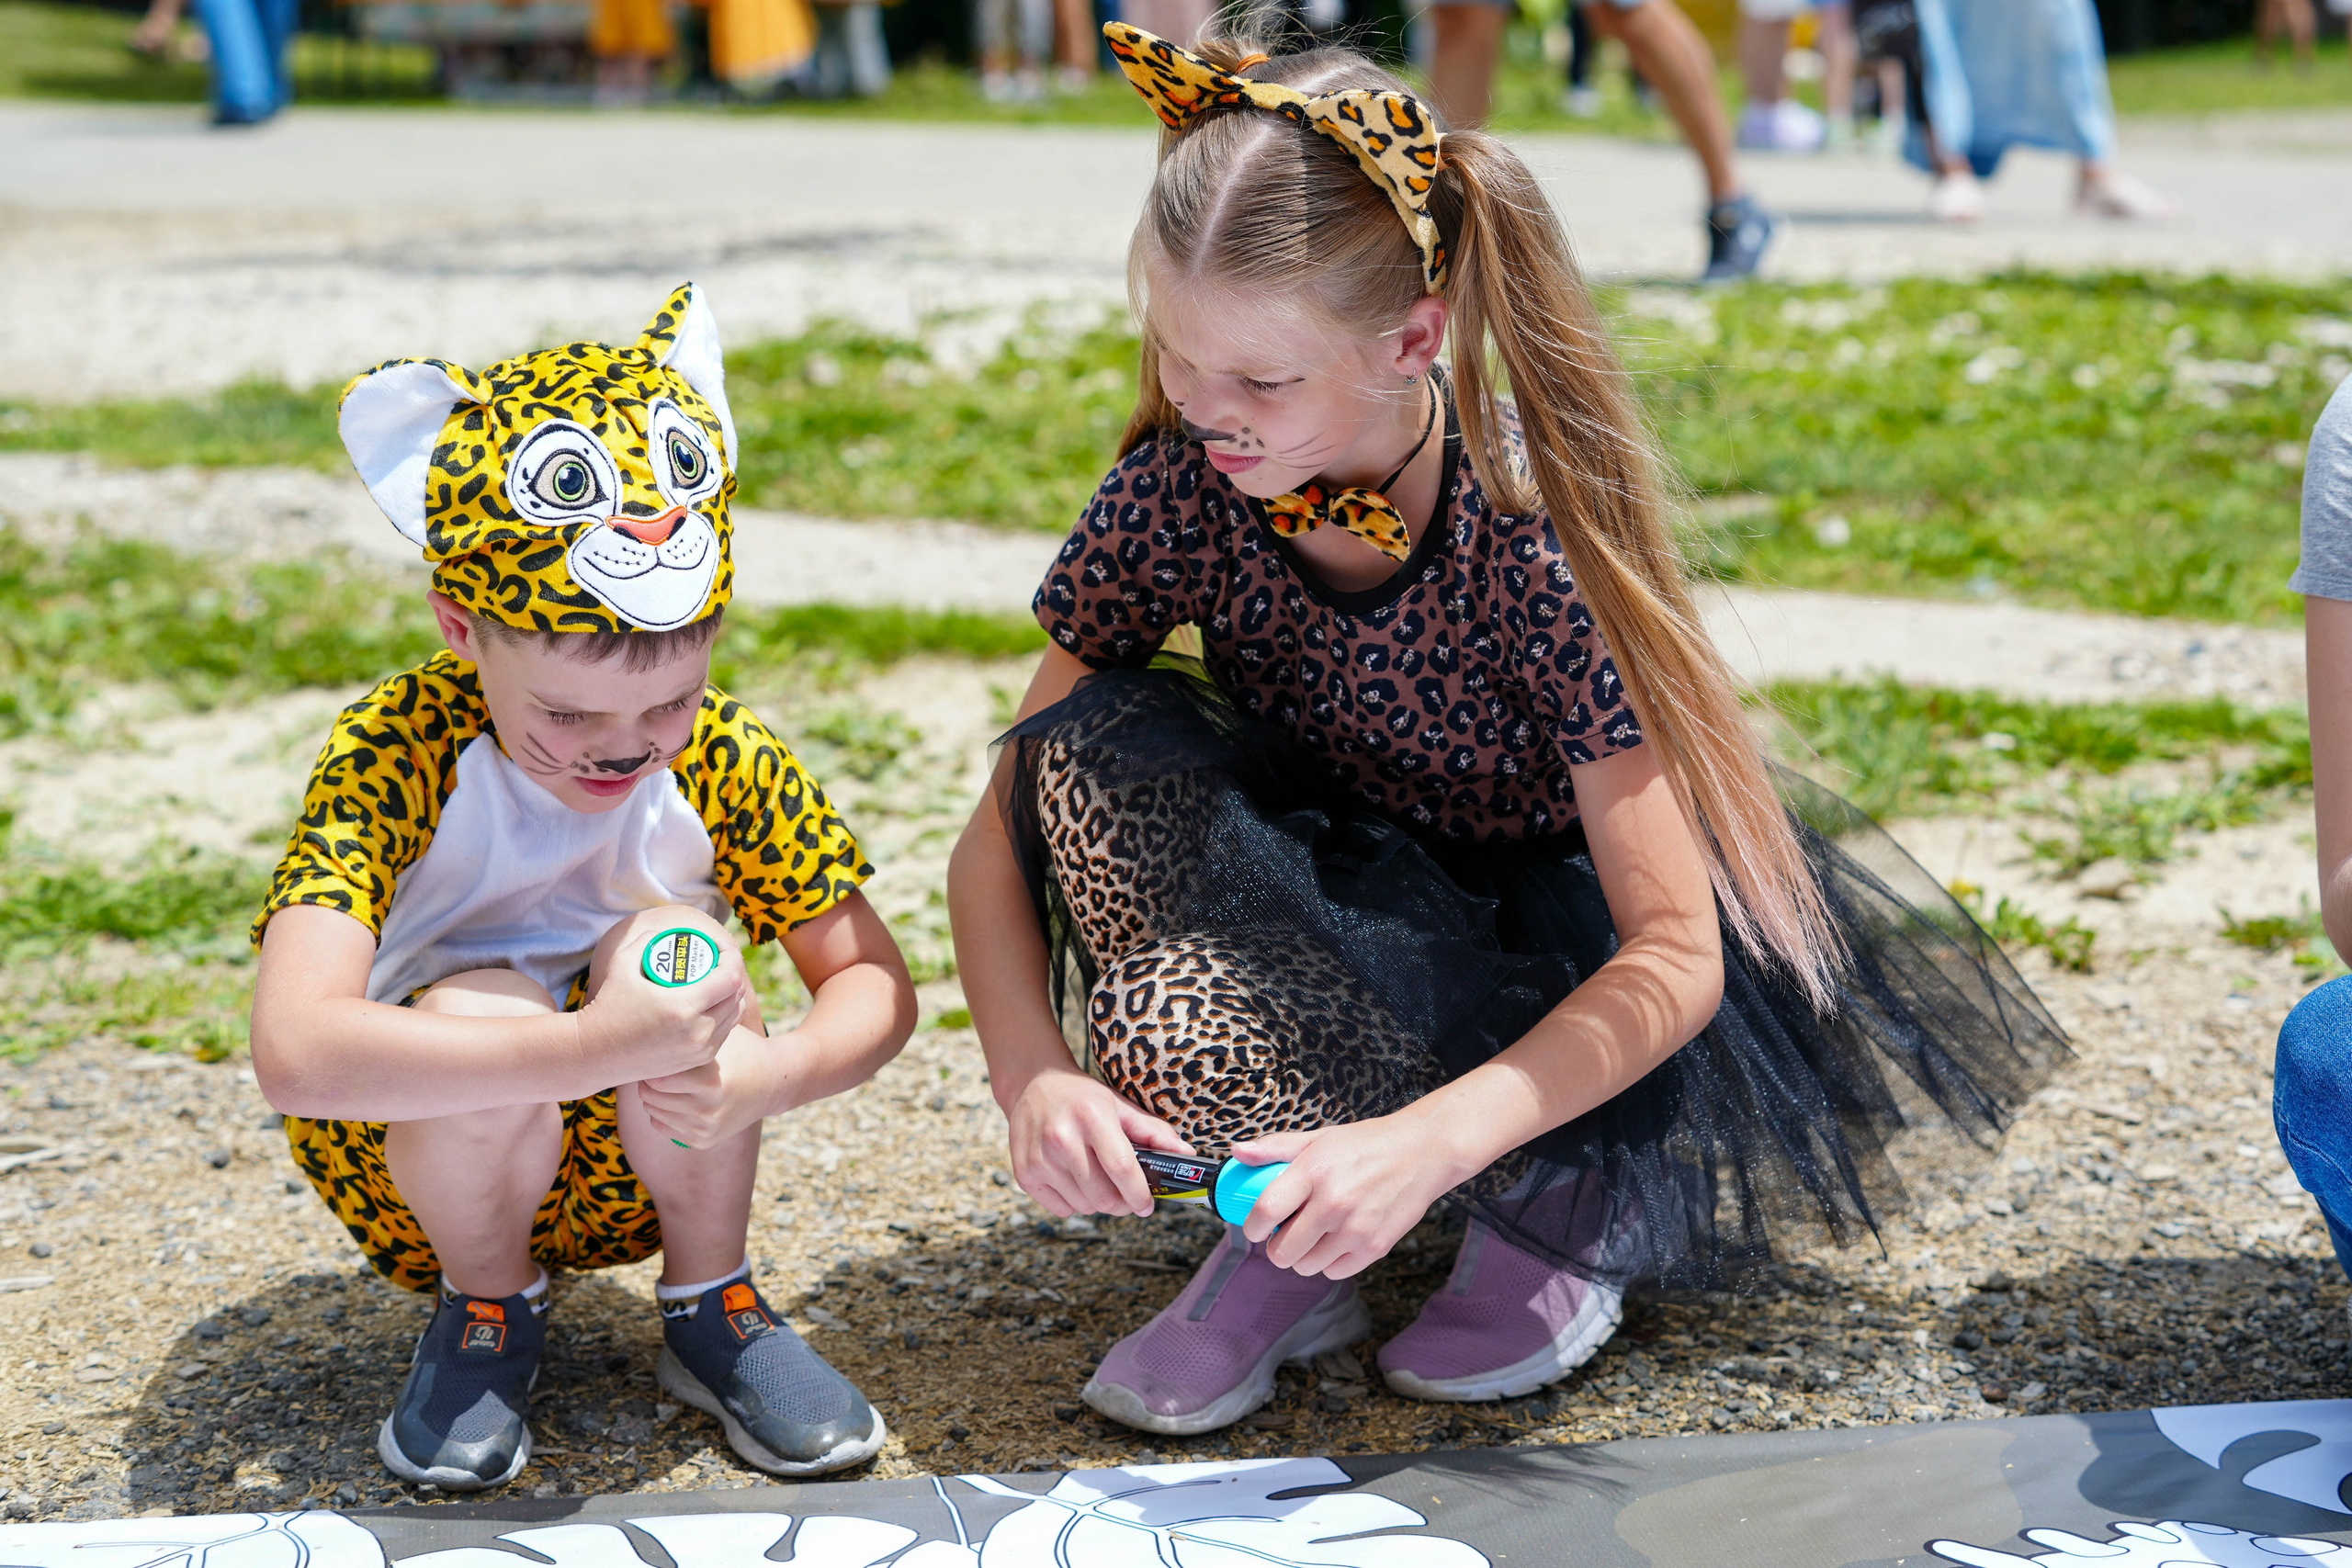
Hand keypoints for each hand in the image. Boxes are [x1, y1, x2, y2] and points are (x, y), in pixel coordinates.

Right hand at [578, 926, 749, 1081]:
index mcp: (684, 1007)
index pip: (731, 977)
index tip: (721, 947)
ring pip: (734, 1016)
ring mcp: (700, 1049)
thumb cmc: (607, 1007)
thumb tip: (658, 933)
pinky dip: (724, 1016)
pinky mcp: (697, 1060)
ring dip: (732, 995)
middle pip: (736, 996)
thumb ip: (643, 942)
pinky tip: (713, 1005)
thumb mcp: (621, 965)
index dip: (732, 956)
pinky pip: (724, 1033)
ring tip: (718, 981)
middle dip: (733, 973)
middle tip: (718, 961)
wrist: (596, 1053)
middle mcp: (698, 1031)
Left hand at [636, 1027, 785, 1147]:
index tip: (654, 1051)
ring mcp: (705, 1128)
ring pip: (653, 1111)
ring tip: (664, 1078)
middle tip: (655, 1064)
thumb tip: (665, 991)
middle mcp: (707, 1109)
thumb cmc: (742, 1049)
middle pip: (651, 1095)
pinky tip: (674, 1097)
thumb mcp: (723, 1032)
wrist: (773, 1083)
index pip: (656, 1077)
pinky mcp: (702, 1140)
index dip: (652, 1062)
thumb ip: (697, 1021)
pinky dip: (661, 1111)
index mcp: (710, 1081)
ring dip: (653, 1095)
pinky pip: (661, 1126)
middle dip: (648, 1079)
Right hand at [1008, 1063, 1194, 1217]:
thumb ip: (1153, 1132)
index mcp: (1092, 1117)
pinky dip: (1074, 1203)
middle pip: (1103, 1196)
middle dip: (1122, 1204)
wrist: (1033, 1085)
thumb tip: (1186, 1155)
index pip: (1121, 1168)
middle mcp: (1062, 1138)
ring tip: (1097, 1180)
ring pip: (1084, 1207)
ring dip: (1098, 1203)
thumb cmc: (1082, 1098)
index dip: (1139, 1194)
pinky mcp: (1025, 1173)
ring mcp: (1040, 1158)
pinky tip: (1073, 1180)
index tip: (1147, 1205)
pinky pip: (1061, 1209)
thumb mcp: (1119, 1105)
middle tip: (1126, 1195)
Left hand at [1235, 1113, 1482, 1278]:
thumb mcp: (1320, 1138)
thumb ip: (1277, 1148)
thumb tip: (1238, 1152)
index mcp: (1314, 1171)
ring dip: (1302, 1256)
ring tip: (1313, 1236)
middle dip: (1275, 1247)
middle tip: (1282, 1235)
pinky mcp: (1375, 1247)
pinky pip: (1335, 1271)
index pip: (1266, 1211)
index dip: (1251, 1227)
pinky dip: (1330, 1262)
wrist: (1423, 1153)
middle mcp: (1333, 1202)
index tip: (1253, 1228)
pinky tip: (1336, 1241)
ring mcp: (1355, 1229)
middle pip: (1282, 1250)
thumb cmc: (1368, 1144)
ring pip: (1306, 1266)